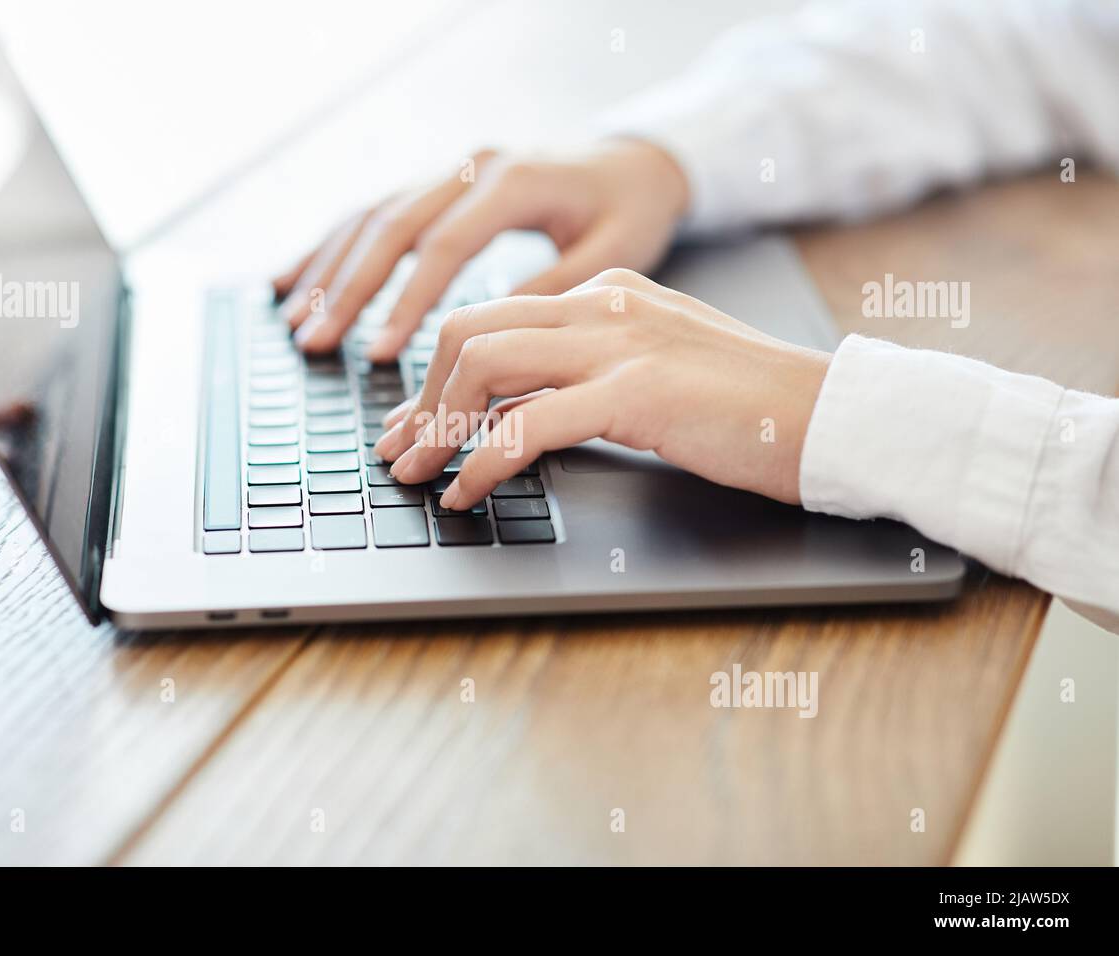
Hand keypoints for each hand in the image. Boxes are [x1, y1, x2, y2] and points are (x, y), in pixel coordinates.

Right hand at [271, 140, 690, 360]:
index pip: (443, 244)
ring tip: (295, 322)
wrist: (636, 160)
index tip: (379, 354)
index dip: (406, 302)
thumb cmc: (631, 210)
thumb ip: (552, 286)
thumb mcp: (613, 252)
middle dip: (347, 290)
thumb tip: (490, 335)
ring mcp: (448, 169)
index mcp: (513, 182)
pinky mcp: (437, 182)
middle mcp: (471, 166)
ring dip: (327, 270)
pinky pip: (372, 211)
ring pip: (370, 214)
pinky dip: (331, 247)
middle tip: (315, 343)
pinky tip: (296, 280)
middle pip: (390, 226)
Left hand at [372, 269, 831, 508]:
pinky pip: (527, 424)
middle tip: (397, 451)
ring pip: (484, 367)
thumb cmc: (750, 407)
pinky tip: (467, 494)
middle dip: (419, 397)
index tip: (413, 422)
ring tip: (416, 476)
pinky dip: (482, 463)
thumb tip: (522, 409)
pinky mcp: (636, 392)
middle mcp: (604, 306)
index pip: (492, 318)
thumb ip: (593, 370)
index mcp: (607, 294)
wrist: (830, 416)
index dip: (436, 374)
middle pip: (469, 333)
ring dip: (436, 428)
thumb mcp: (658, 369)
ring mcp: (619, 343)